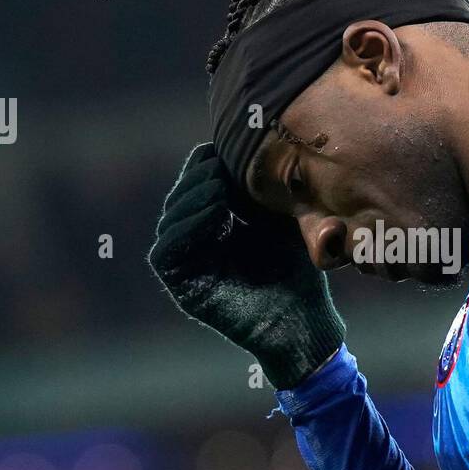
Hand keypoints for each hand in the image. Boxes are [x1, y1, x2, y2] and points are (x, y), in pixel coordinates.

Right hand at [148, 142, 344, 389]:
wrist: (302, 322)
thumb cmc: (299, 273)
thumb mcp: (283, 221)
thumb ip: (265, 191)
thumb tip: (259, 147)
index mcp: (216, 227)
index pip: (197, 187)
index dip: (203, 166)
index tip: (222, 148)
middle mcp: (197, 245)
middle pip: (180, 199)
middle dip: (195, 177)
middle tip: (216, 161)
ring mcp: (188, 267)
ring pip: (170, 221)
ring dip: (190, 197)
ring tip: (217, 183)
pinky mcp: (183, 287)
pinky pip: (166, 251)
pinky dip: (184, 227)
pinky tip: (214, 211)